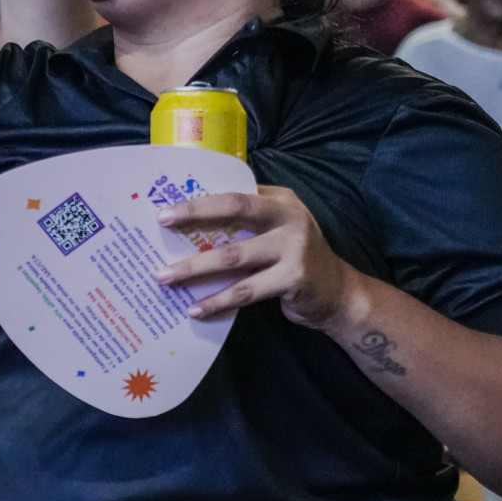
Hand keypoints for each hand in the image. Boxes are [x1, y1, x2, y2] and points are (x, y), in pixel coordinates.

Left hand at [152, 186, 361, 327]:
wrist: (339, 295)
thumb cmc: (295, 259)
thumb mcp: (277, 230)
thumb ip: (246, 223)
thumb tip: (188, 226)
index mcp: (280, 199)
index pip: (234, 191)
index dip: (200, 197)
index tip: (167, 206)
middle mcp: (289, 216)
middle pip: (235, 209)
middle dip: (194, 214)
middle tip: (161, 224)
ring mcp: (294, 247)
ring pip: (234, 256)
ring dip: (195, 267)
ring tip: (165, 277)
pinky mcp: (294, 278)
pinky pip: (246, 291)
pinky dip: (218, 301)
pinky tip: (195, 309)